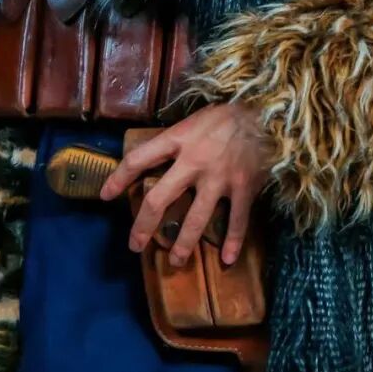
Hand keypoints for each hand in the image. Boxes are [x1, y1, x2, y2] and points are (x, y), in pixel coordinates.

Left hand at [100, 103, 268, 268]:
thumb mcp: (194, 120)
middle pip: (159, 199)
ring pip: (196, 219)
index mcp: (178, 139)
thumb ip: (177, 141)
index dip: (118, 178)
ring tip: (175, 260)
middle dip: (143, 226)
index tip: (105, 195)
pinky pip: (237, 221)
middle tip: (135, 246)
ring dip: (183, 244)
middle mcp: (193, 161)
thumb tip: (155, 159)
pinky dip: (233, 242)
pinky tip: (227, 260)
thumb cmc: (227, 114)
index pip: (138, 159)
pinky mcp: (244, 188)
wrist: (267, 110)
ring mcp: (219, 177)